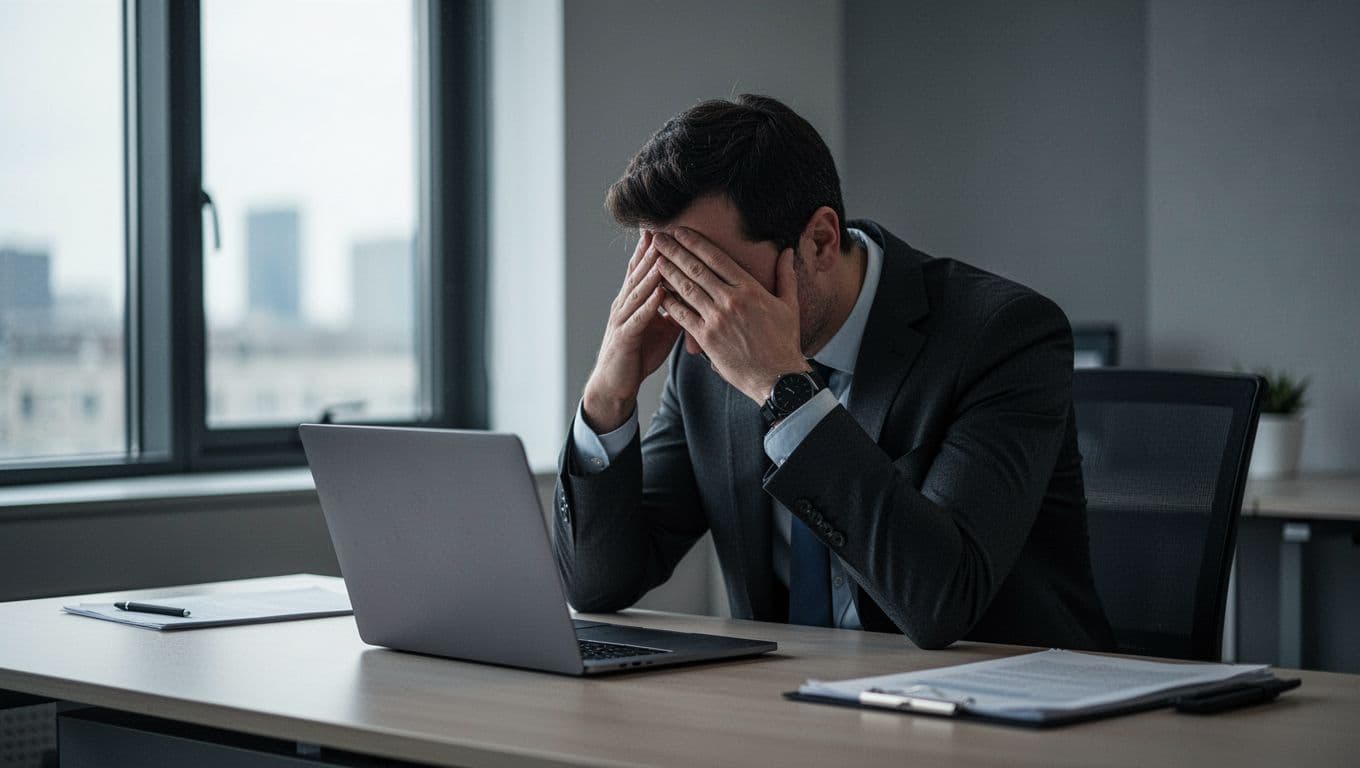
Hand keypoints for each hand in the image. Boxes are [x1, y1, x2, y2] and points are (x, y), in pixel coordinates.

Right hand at [582, 230, 681, 431]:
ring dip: (650, 272)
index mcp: (634, 301)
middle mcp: (625, 305)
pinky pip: (638, 319)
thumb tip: (694, 294)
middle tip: (660, 227)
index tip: (665, 226)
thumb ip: (674, 309)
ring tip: (662, 253)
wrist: (615, 385)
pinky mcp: (624, 339)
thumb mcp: (661, 328)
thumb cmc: (638, 354)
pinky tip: (660, 294)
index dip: (651, 248)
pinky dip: (649, 306)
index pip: (642, 269)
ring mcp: (623, 320)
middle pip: (638, 273)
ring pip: (637, 291)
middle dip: (650, 251)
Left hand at [652, 228, 807, 403]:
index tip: (680, 231)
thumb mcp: (789, 305)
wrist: (778, 378)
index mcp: (750, 289)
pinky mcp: (707, 339)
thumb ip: (785, 276)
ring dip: (668, 272)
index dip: (695, 243)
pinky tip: (658, 292)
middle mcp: (731, 300)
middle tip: (658, 238)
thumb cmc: (784, 342)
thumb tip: (786, 252)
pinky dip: (669, 302)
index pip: (717, 258)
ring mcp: (717, 319)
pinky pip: (683, 316)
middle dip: (675, 251)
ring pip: (686, 290)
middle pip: (697, 269)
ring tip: (654, 259)